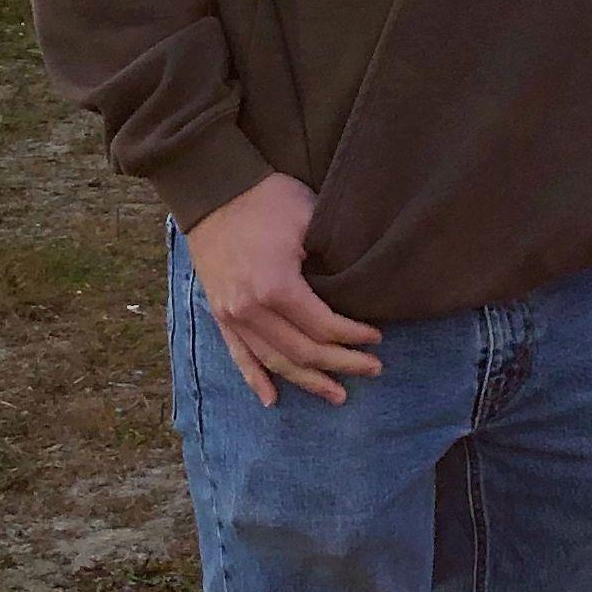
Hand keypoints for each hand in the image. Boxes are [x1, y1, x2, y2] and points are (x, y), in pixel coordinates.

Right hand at [185, 172, 386, 408]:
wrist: (214, 191)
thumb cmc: (267, 200)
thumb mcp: (308, 219)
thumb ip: (330, 260)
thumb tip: (358, 289)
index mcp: (276, 286)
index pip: (323, 326)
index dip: (353, 336)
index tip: (376, 338)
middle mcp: (250, 309)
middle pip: (302, 351)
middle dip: (341, 364)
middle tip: (372, 369)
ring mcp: (231, 316)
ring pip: (274, 361)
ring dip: (307, 381)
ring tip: (337, 394)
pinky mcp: (219, 314)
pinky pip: (238, 356)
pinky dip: (255, 379)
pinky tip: (272, 400)